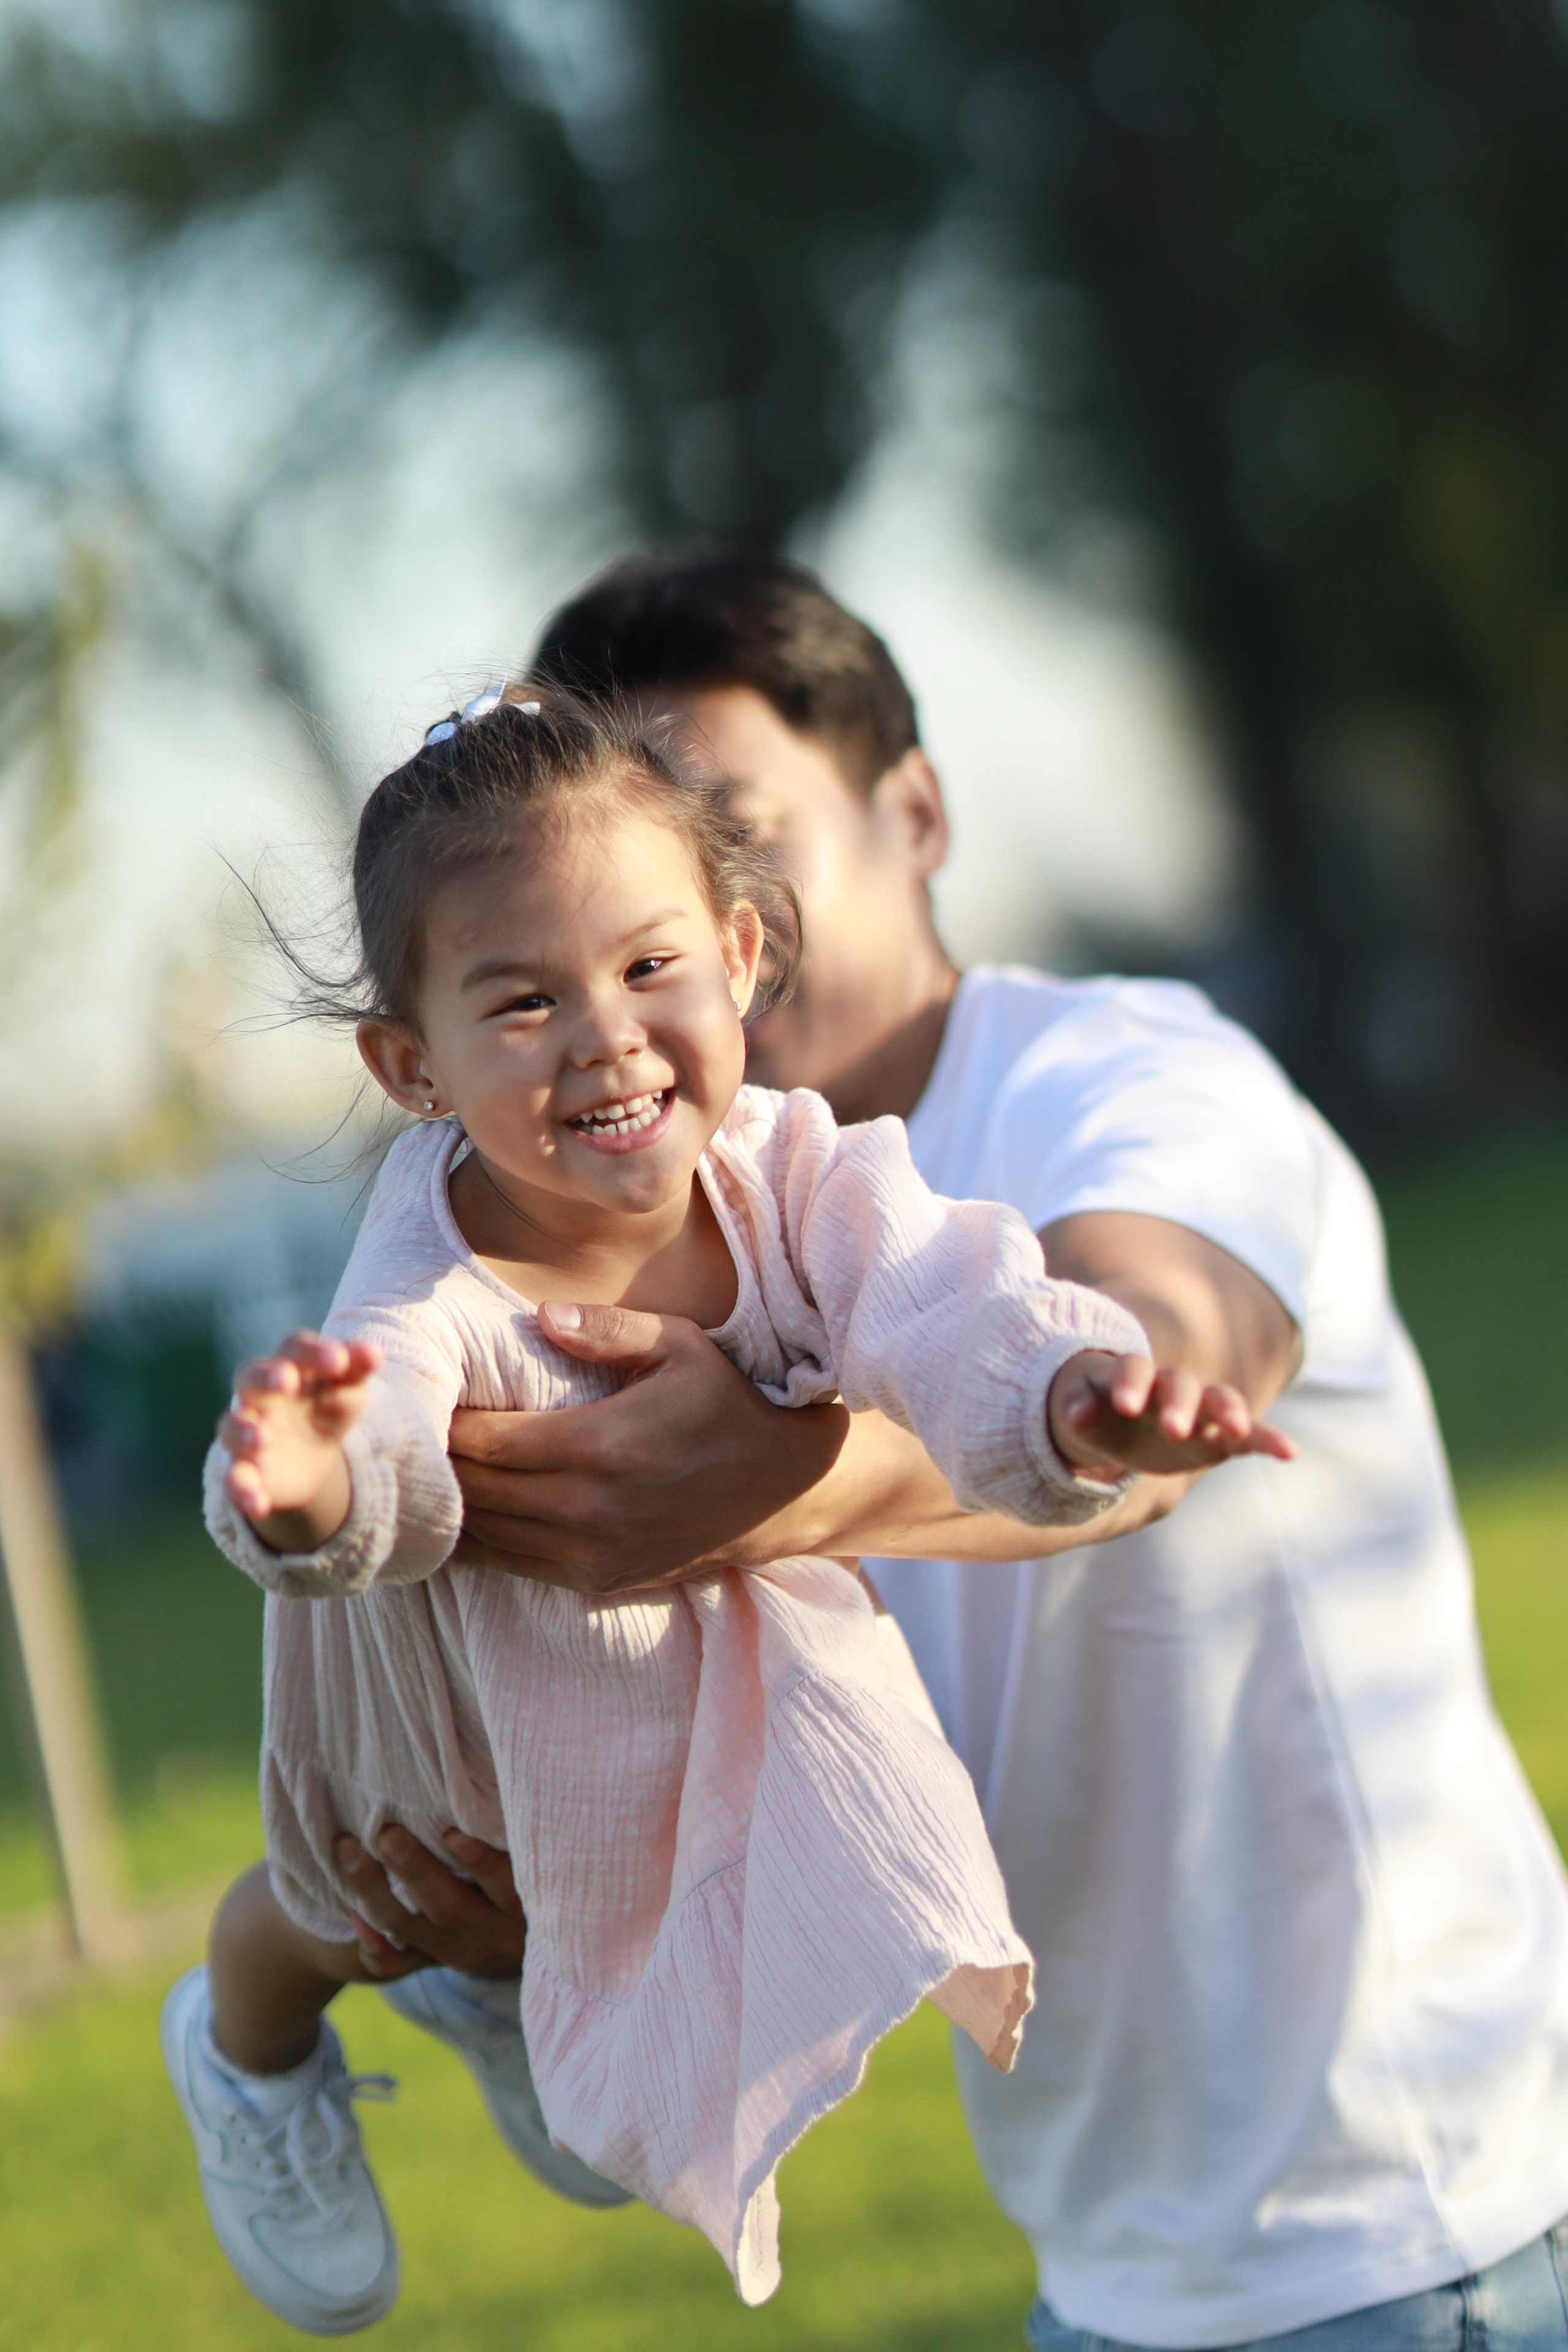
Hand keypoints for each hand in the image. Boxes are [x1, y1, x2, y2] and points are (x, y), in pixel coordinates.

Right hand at [219, 1330, 380, 1548]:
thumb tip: (373, 1351)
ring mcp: (247, 1433)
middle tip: (287, 1380)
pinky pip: (233, 1479)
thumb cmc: (327, 1408)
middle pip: (250, 1377)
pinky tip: (258, 1503)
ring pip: (232, 1427)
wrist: (310, 1457)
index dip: (314, 1351)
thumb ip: (356, 1370)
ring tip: (263, 1438)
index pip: (294, 1348)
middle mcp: (259, 1396)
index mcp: (290, 1367)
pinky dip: (240, 1490)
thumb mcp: (347, 1390)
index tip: (339, 1361)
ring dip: (244, 1431)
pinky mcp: (243, 1471)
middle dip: (266, 1377)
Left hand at [332, 1825, 525, 1978]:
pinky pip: (396, 1965)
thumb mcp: (532, 1854)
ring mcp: (462, 1953)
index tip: (451, 1833)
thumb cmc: (527, 1864)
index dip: (480, 1862)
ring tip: (346, 1850)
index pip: (506, 1886)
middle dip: (415, 1871)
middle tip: (386, 1834)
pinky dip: (372, 1945)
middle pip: (450, 1907)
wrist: (520, 1934)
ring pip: (412, 1930)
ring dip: (374, 1892)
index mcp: (525, 1905)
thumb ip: (515, 1827)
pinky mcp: (433, 1965)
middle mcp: (494, 1935)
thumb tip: (502, 1769)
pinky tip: (352, 1915)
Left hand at [448, 1302, 848, 1594]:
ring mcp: (593, 1553)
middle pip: (475, 1493)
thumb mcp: (680, 1346)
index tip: (422, 1402)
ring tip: (425, 1474)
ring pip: (486, 1538)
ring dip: (450, 1508)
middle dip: (436, 1467)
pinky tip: (460, 1517)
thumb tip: (538, 1316)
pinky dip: (480, 1543)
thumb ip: (607, 1330)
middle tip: (409, 1437)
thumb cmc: (726, 1404)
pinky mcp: (599, 1580)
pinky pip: (514, 1566)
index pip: (487, 1442)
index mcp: (600, 1445)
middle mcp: (589, 1509)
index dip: (444, 1425)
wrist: (782, 1490)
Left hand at [1048, 1351, 1296, 1480]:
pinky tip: (1290, 1452)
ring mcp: (1200, 1410)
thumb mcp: (1080, 1407)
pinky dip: (1269, 1439)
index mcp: (1134, 1375)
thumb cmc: (1097, 1408)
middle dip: (1180, 1404)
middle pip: (1181, 1385)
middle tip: (1174, 1428)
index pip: (1135, 1370)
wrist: (1118, 1419)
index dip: (1131, 1385)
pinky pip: (1250, 1434)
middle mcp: (1171, 1386)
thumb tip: (1078, 1414)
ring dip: (1229, 1413)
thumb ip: (1078, 1406)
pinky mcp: (1220, 1437)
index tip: (1124, 1406)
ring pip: (1221, 1400)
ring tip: (1236, 1429)